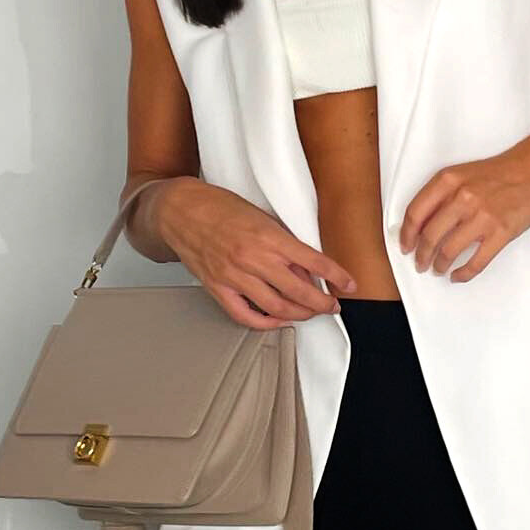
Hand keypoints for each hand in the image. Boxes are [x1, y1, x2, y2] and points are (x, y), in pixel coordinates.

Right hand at [159, 181, 357, 328]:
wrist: (180, 210)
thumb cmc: (218, 207)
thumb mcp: (261, 216)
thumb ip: (283, 244)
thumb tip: (304, 269)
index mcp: (267, 236)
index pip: (313, 261)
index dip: (336, 275)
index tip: (349, 284)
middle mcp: (252, 258)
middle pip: (298, 292)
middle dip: (322, 303)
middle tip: (331, 305)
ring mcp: (234, 276)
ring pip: (276, 307)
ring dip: (299, 314)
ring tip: (309, 313)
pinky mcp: (218, 288)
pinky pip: (245, 315)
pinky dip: (266, 323)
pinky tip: (277, 320)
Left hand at [396, 145, 529, 282]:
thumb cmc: (500, 171)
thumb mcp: (462, 173)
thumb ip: (441, 193)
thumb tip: (422, 222)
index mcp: (448, 181)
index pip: (415, 213)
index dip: (406, 234)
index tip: (405, 246)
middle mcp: (461, 198)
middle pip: (429, 236)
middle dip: (421, 256)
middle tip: (420, 263)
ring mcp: (482, 217)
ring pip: (449, 251)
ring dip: (439, 265)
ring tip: (438, 269)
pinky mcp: (501, 233)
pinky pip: (476, 261)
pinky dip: (463, 273)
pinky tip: (458, 276)